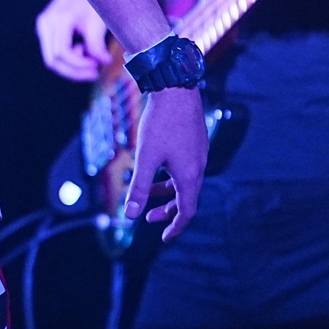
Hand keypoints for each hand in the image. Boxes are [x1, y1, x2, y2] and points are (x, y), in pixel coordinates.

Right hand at [35, 0, 110, 81]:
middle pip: (53, 60)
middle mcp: (46, 23)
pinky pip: (54, 52)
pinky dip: (69, 57)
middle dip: (75, 71)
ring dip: (72, 66)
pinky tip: (82, 49)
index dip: (80, 65)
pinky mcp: (47, 29)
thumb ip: (97, 44)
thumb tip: (103, 62)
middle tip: (94, 72)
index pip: (62, 53)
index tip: (98, 66)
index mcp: (58, 18)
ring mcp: (44, 26)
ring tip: (91, 59)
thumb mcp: (98, 21)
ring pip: (52, 59)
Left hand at [125, 85, 206, 240]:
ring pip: (183, 183)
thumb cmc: (160, 123)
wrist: (175, 90)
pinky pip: (184, 168)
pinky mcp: (194, 143)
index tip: (164, 238)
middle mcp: (198, 167)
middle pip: (185, 199)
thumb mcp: (145, 157)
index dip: (175, 227)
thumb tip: (131, 215)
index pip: (186, 212)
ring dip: (166, 192)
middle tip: (148, 218)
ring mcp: (197, 154)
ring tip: (145, 193)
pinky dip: (169, 176)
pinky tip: (153, 168)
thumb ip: (139, 187)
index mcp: (189, 175)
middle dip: (167, 211)